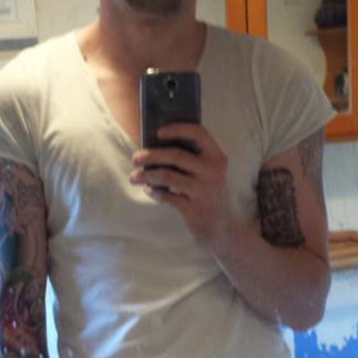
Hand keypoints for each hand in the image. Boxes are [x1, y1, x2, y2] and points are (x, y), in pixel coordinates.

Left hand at [130, 122, 233, 246]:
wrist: (224, 229)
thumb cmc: (210, 195)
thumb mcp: (210, 174)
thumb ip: (193, 159)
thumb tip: (157, 147)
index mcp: (217, 157)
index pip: (198, 133)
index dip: (177, 128)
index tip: (158, 132)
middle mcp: (213, 171)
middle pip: (175, 155)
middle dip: (151, 155)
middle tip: (135, 158)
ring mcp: (204, 191)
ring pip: (166, 176)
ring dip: (146, 175)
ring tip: (134, 176)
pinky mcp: (194, 209)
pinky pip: (166, 196)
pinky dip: (154, 192)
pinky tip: (149, 190)